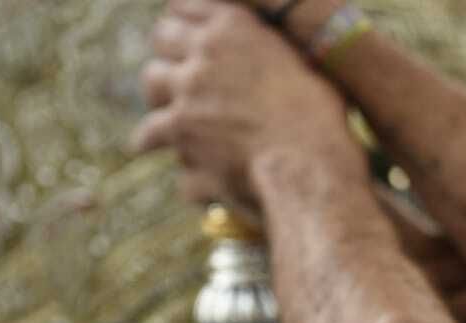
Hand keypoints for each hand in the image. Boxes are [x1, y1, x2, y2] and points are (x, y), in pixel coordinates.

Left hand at [134, 0, 362, 203]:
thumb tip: (277, 62)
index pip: (188, 6)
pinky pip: (150, 131)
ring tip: (161, 106)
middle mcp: (205, 51)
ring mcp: (187, 89)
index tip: (184, 31)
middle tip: (173, 68)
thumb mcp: (306, 68)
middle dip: (168, 53)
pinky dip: (150, 141)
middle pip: (163, 38)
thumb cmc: (320, 121)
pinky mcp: (178, 129)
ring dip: (157, 95)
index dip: (184, 20)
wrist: (307, 163)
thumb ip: (278, 53)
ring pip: (152, 81)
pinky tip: (145, 146)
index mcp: (236, 27)